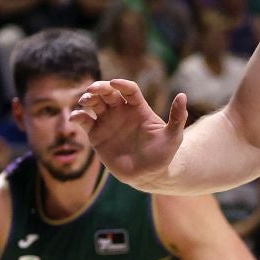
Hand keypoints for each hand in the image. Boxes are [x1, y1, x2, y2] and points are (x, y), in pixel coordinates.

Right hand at [70, 79, 188, 189]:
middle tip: (92, 89)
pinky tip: (76, 117)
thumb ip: (177, 117)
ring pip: (95, 104)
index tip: (115, 83)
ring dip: (88, 99)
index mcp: (138, 108)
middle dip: (100, 88)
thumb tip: (183, 96)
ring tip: (85, 101)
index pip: (128, 90)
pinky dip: (78, 117)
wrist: (148, 175)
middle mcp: (121, 111)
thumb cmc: (163, 155)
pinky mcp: (96, 135)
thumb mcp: (173, 137)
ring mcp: (108, 122)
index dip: (121, 84)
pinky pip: (85, 121)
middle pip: (108, 92)